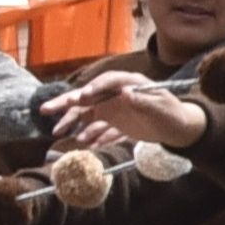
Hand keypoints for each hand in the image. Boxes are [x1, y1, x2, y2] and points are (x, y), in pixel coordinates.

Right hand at [50, 66, 205, 153]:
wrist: (178, 127)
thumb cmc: (172, 114)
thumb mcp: (161, 108)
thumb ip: (143, 101)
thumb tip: (125, 93)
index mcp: (129, 82)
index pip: (107, 82)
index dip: (93, 90)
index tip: (82, 99)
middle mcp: (116, 92)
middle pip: (88, 94)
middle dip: (68, 102)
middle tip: (47, 109)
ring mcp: (112, 105)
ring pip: (87, 111)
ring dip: (71, 121)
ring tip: (57, 132)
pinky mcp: (112, 119)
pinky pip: (94, 126)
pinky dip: (87, 134)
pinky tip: (80, 143)